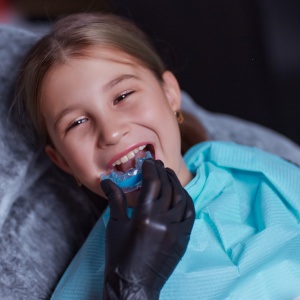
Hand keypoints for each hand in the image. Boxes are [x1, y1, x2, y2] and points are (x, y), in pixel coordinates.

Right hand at [101, 159, 194, 299]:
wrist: (134, 286)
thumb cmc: (119, 257)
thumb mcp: (115, 226)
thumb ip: (115, 200)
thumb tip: (107, 181)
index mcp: (144, 216)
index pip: (152, 183)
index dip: (151, 168)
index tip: (148, 161)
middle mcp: (163, 221)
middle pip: (167, 187)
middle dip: (162, 172)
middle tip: (158, 164)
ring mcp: (176, 230)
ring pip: (181, 198)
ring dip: (175, 183)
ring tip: (168, 174)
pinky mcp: (183, 238)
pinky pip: (190, 213)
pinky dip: (186, 199)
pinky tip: (180, 193)